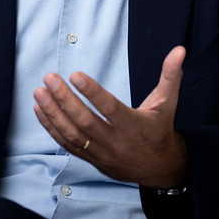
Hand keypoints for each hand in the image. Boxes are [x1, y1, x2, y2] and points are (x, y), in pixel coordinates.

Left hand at [33, 45, 189, 187]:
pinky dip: (51, 128)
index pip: (110, 108)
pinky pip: (67, 145)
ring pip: (73, 135)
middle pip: (86, 122)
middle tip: (50, 79)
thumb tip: (179, 50)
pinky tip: (40, 110)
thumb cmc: (160, 129)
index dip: (92, 92)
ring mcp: (102, 154)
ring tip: (39, 92)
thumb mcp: (168, 102)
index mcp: (135, 126)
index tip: (75, 74)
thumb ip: (170, 74)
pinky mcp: (91, 160)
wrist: (160, 168)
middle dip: (64, 100)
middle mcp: (116, 142)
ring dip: (53, 114)